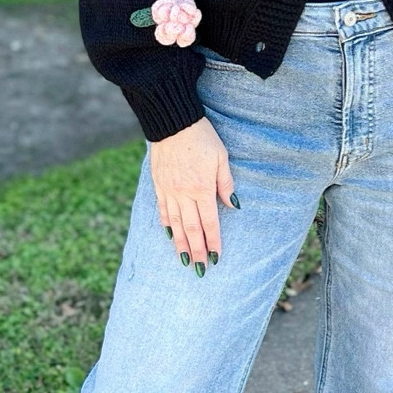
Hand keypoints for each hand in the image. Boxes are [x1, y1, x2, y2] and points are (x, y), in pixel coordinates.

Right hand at [149, 116, 235, 271]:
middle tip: (201, 270)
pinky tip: (169, 236)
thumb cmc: (202, 137)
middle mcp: (184, 193)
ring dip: (180, 244)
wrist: (172, 121)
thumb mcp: (221, 157)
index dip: (214, 242)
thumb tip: (233, 206)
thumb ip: (226, 184)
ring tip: (184, 261)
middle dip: (197, 251)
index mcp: (202, 188)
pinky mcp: (158, 184)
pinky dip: (166, 224)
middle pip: (191, 229)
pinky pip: (162, 209)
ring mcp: (169, 190)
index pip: (209, 222)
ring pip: (175, 224)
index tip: (217, 258)